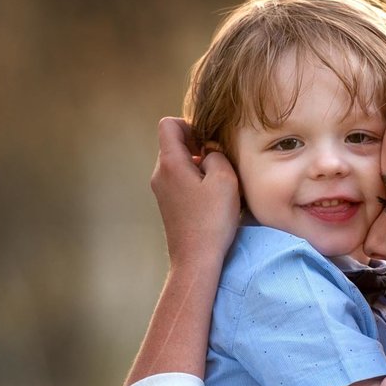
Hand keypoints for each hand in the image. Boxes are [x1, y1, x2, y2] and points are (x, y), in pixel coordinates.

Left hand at [150, 117, 240, 269]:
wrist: (196, 259)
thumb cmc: (211, 220)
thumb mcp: (225, 179)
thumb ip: (216, 155)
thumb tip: (209, 152)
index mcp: (170, 163)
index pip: (168, 125)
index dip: (190, 125)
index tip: (208, 142)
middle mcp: (160, 174)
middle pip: (174, 145)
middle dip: (197, 147)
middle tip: (219, 164)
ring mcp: (161, 191)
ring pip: (179, 164)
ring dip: (198, 167)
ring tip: (218, 184)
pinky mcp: (168, 205)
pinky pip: (179, 181)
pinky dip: (195, 182)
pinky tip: (211, 199)